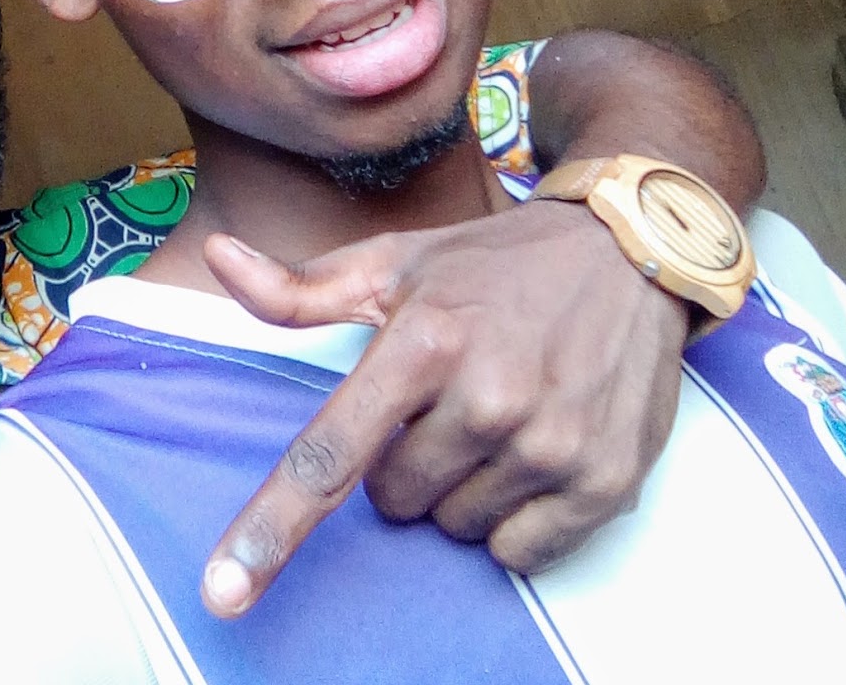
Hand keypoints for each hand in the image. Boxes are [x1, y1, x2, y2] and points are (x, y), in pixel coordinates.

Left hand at [197, 199, 686, 616]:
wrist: (627, 254)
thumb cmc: (493, 263)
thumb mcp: (393, 261)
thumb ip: (298, 288)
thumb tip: (218, 256)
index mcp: (424, 342)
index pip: (330, 455)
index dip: (270, 530)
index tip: (222, 591)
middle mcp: (488, 398)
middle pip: (393, 501)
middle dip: (404, 462)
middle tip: (444, 400)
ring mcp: (550, 446)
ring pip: (454, 527)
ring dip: (460, 486)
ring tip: (497, 413)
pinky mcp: (604, 482)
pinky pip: (518, 553)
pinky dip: (513, 516)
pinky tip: (534, 448)